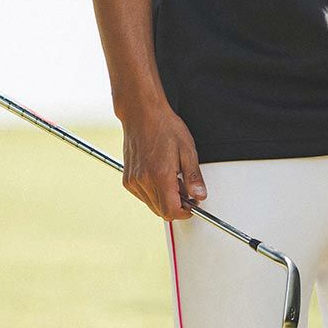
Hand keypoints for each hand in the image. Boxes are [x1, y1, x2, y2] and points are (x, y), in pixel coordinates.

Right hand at [119, 102, 207, 220]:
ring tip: (173, 179)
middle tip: (186, 191)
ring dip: (165, 200)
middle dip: (176, 206)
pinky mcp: (127, 179)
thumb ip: (194, 177)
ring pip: (152, 205)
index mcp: (159, 175)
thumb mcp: (187, 150)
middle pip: (161, 211)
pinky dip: (154, 193)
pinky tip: (160, 177)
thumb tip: (200, 196)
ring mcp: (133, 181)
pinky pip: (143, 197)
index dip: (184, 212)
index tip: (192, 206)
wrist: (142, 114)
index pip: (171, 211)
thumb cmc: (164, 126)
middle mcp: (143, 180)